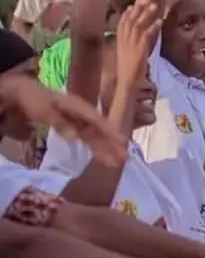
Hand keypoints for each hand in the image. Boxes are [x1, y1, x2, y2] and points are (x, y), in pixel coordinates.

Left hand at [0, 76, 127, 166]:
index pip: (98, 121)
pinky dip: (96, 148)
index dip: (110, 131)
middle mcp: (83, 115)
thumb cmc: (36, 100)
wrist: (25, 94)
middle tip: (126, 158)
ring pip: (96, 137)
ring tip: (118, 163)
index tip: (122, 142)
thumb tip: (76, 139)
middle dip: (113, 145)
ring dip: (106, 150)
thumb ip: (61, 125)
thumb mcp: (46, 111)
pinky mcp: (75, 128)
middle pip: (101, 131)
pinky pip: (88, 139)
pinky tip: (103, 158)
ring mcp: (80, 122)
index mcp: (79, 107)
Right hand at [115, 3, 161, 86]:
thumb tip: (138, 39)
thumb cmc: (129, 71)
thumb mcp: (128, 55)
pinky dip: (152, 27)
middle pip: (130, 21)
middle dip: (138, 10)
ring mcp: (131, 45)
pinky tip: (159, 22)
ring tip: (154, 6)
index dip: (127, 14)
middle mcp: (124, 41)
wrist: (127, 83)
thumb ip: (131, 46)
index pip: (121, 24)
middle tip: (146, 1)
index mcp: (120, 42)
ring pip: (138, 25)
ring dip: (146, 14)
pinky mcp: (139, 50)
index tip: (132, 6)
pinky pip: (146, 35)